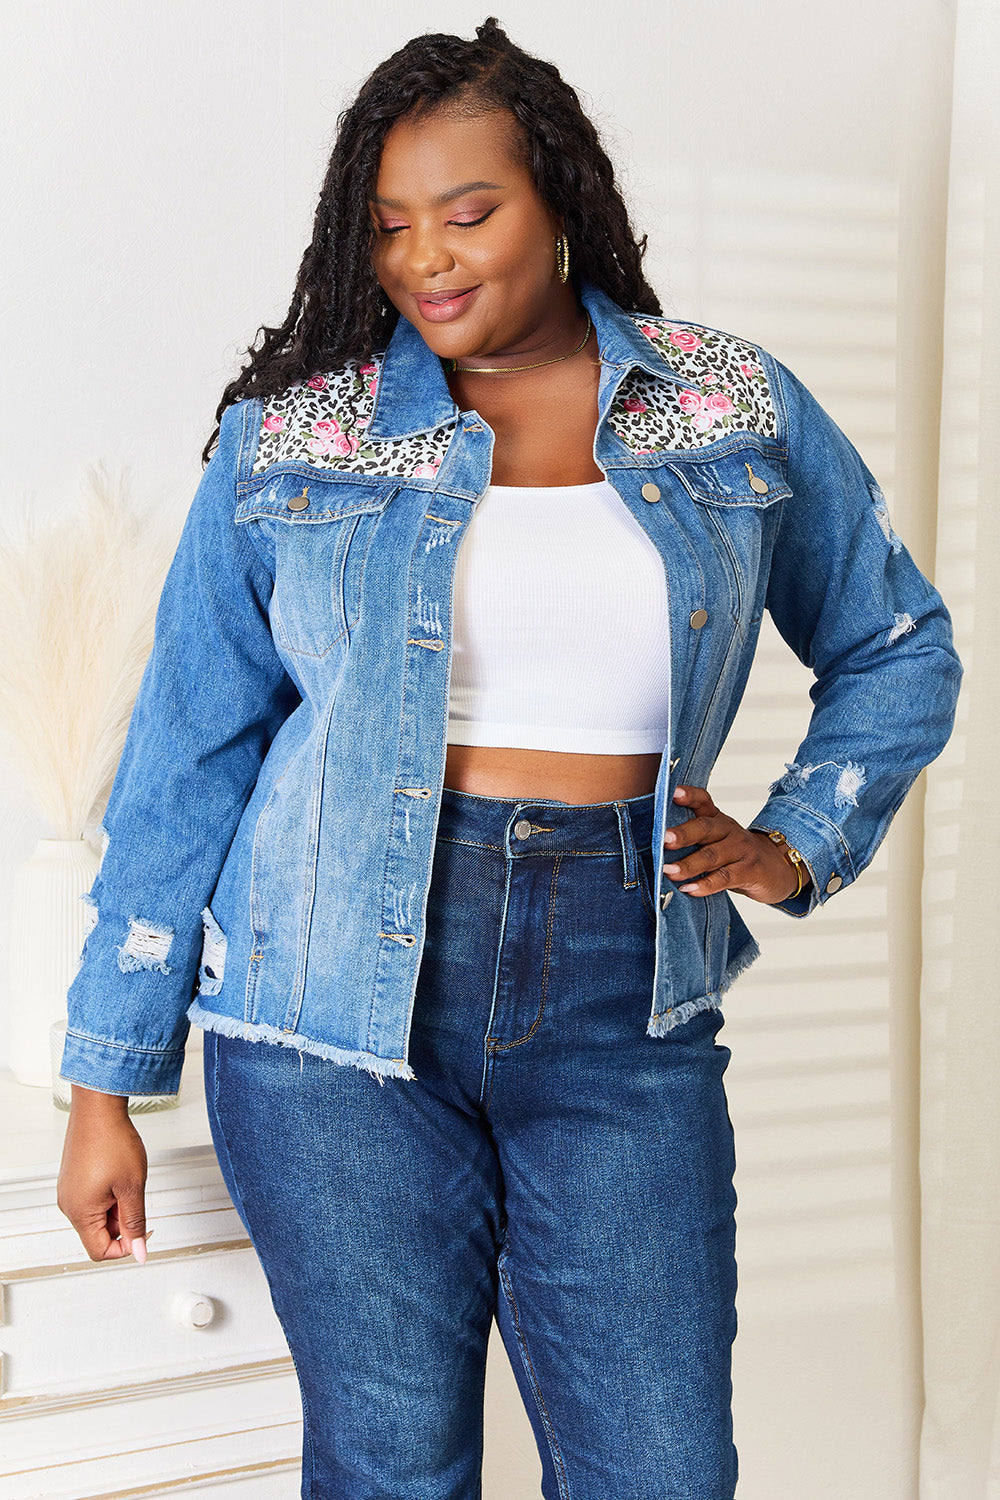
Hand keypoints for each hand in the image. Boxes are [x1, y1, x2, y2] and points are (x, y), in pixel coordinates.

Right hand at [57, 1086, 151, 1262]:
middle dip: (122, 1222)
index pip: (100, 1251)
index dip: (126, 1246)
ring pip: (98, 1215)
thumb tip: (139, 1252)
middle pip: (99, 1234)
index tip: (142, 1228)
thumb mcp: (132, 1187)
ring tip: (126, 1181)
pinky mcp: (73, 1179)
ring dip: (117, 1206)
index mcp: (79, 1212)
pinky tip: (118, 1174)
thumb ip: (135, 1223)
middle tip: (135, 1195)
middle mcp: (69, 1204)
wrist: (99, 1108)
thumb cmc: (112, 1141)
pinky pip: (93, 1199)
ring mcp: (69, 1191)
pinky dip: (110, 1194)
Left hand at [662, 784, 807, 904]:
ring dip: (688, 864)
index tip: (673, 793)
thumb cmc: (735, 855)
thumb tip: (653, 850)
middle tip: (664, 839)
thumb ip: (693, 840)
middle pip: (705, 828)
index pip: (703, 801)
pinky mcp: (750, 871)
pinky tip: (689, 889)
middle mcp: (729, 830)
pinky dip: (706, 884)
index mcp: (717, 819)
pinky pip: (725, 877)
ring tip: (668, 871)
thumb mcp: (717, 840)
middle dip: (683, 834)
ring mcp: (741, 850)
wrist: (776, 869)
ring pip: (712, 855)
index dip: (690, 796)